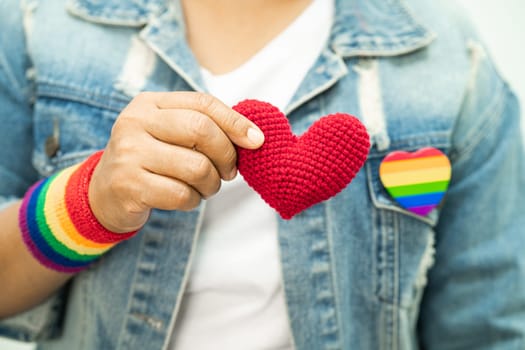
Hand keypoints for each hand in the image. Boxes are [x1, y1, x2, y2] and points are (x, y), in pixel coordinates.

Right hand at [88, 92, 263, 232]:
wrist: (104, 192)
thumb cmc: (151, 159)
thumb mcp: (169, 133)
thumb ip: (204, 127)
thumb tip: (253, 137)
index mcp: (149, 103)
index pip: (203, 104)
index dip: (235, 122)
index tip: (257, 141)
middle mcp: (135, 122)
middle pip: (201, 130)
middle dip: (226, 155)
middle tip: (229, 172)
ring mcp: (128, 154)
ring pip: (197, 167)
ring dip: (212, 184)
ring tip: (205, 187)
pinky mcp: (128, 186)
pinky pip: (182, 194)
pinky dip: (194, 200)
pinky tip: (186, 198)